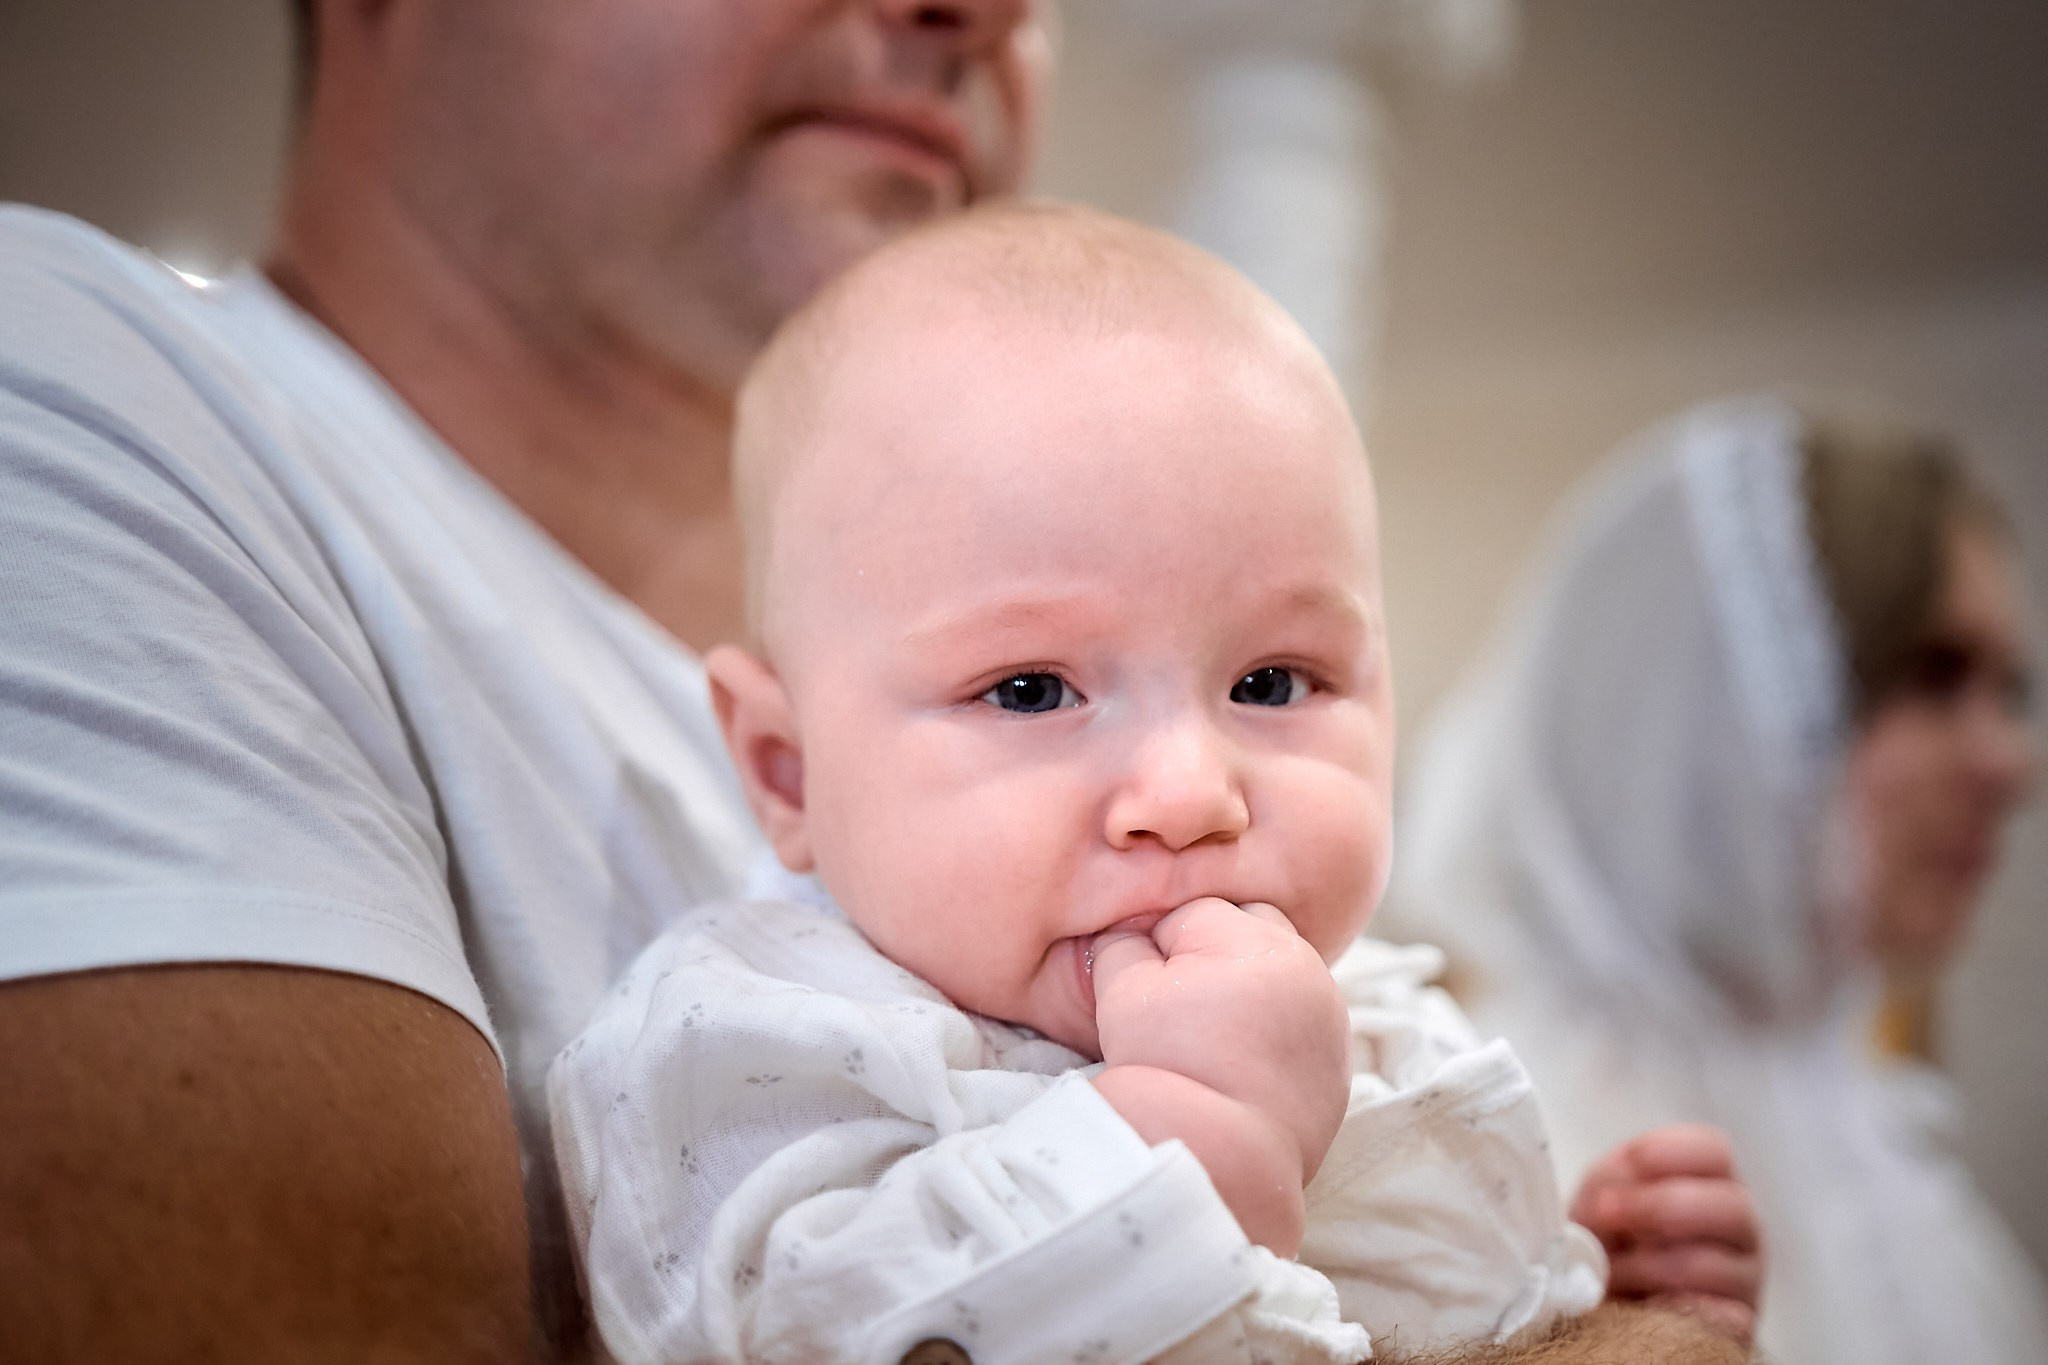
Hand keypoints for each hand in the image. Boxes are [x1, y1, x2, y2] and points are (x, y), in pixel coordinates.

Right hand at [1090, 897, 1350, 1180]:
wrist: (1221, 1159)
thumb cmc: (1168, 1072)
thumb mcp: (1122, 996)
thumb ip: (1122, 946)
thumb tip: (1129, 934)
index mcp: (1251, 938)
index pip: (1192, 912)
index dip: (1159, 950)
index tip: (1148, 995)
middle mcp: (1304, 964)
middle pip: (1248, 928)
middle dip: (1213, 954)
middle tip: (1182, 1007)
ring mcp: (1329, 1012)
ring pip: (1278, 972)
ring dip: (1249, 987)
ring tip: (1213, 1035)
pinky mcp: (1338, 1057)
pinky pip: (1300, 1019)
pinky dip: (1274, 1028)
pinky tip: (1243, 1060)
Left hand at [1572, 1124, 1762, 1350]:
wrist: (1612, 1305)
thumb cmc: (1611, 1240)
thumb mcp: (1602, 1198)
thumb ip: (1610, 1183)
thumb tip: (1611, 1196)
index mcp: (1710, 1183)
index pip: (1715, 1152)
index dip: (1672, 1151)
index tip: (1629, 1161)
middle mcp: (1739, 1228)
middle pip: (1732, 1206)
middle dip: (1661, 1205)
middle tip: (1608, 1212)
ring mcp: (1744, 1280)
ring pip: (1715, 1265)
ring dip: (1649, 1265)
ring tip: (1609, 1272)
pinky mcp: (1738, 1328)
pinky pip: (1721, 1320)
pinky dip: (1673, 1308)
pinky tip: (1642, 1305)